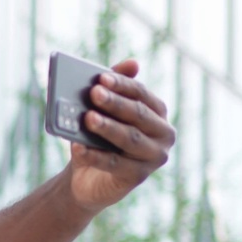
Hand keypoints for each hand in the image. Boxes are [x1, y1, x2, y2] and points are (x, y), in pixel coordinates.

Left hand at [67, 58, 174, 210]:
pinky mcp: (139, 176)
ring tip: (88, 118)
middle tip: (93, 93)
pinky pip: (114, 163)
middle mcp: (163, 133)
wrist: (88, 177)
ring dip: (108, 127)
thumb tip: (133, 63)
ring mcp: (155, 156)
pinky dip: (94, 155)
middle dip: (115, 103)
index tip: (101, 78)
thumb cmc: (98, 137)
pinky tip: (77, 147)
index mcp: (157, 111)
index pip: (141, 94)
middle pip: (138, 114)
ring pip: (129, 138)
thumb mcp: (102, 111)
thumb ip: (113, 87)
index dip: (122, 85)